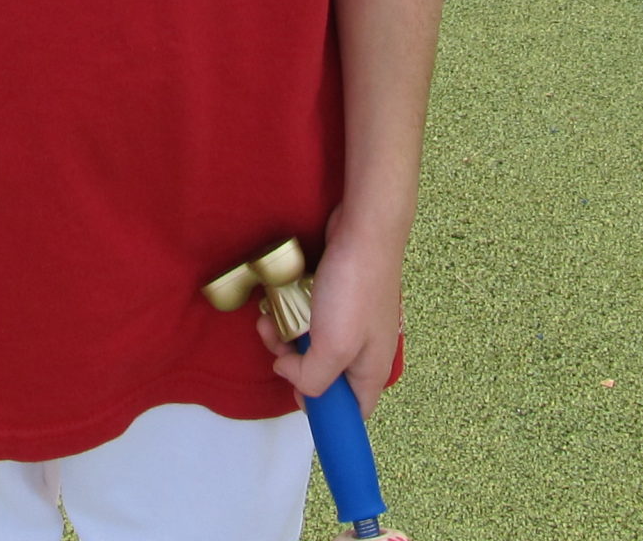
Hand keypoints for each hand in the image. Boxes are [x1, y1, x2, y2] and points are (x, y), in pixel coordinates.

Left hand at [256, 226, 405, 416]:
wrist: (363, 229)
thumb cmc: (354, 291)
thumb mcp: (333, 348)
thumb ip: (311, 378)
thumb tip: (289, 374)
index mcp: (371, 370)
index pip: (354, 411)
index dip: (326, 412)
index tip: (299, 394)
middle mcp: (363, 350)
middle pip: (324, 376)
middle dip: (294, 365)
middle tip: (277, 344)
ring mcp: (351, 322)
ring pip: (311, 344)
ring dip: (285, 335)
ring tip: (271, 317)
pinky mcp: (338, 297)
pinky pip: (309, 316)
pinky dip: (292, 311)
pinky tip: (281, 299)